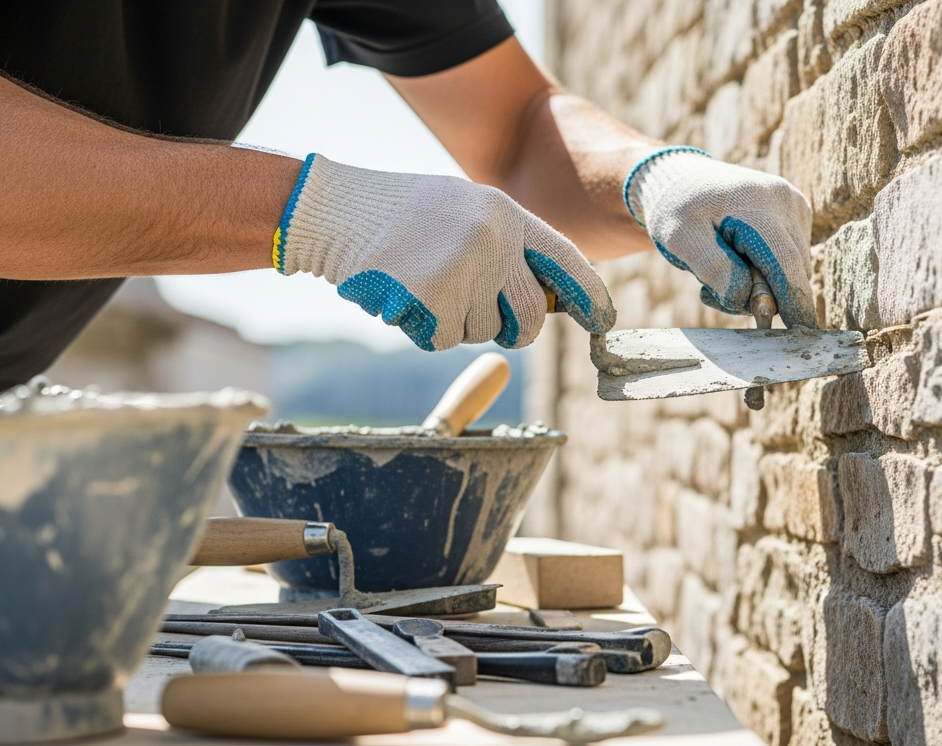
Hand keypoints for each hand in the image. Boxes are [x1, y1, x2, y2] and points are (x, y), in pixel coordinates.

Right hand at [273, 154, 614, 350]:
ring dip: (453, 322)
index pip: (566, 260)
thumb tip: (547, 300)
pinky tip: (404, 294)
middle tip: (489, 320)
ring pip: (479, 332)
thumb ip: (508, 247)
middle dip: (512, 330)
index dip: (589, 295)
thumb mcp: (466, 211)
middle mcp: (494, 242)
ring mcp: (465, 271)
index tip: (603, 320)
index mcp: (507, 215)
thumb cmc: (402, 214)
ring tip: (423, 281)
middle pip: (528, 317)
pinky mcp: (434, 300)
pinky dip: (423, 328)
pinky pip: (443, 338)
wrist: (338, 211)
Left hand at [625, 148, 816, 327]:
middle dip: (762, 295)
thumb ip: (714, 268)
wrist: (681, 179)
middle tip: (712, 292)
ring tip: (720, 270)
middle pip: (791, 269)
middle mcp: (784, 201)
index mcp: (757, 205)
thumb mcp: (680, 240)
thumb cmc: (677, 210)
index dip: (795, 300)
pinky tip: (738, 258)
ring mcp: (793, 205)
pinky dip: (767, 269)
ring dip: (762, 283)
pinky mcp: (795, 213)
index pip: (784, 262)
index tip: (805, 332)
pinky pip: (790, 256)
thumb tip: (748, 297)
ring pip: (793, 267)